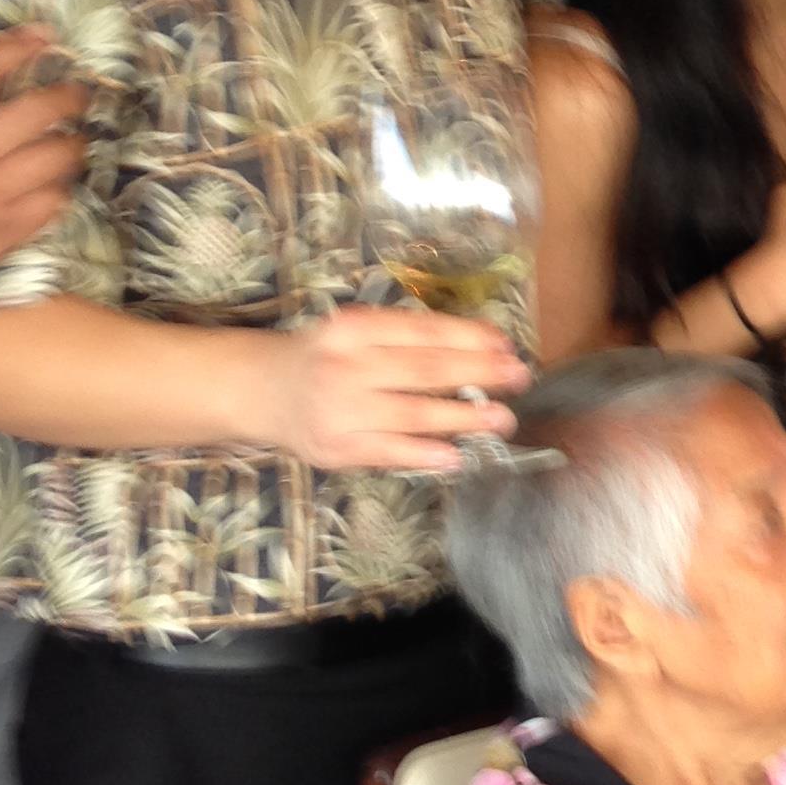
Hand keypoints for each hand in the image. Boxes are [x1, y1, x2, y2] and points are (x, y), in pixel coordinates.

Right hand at [0, 28, 87, 283]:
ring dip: (73, 143)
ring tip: (73, 139)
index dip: (19, 46)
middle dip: (68, 95)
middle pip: (41, 110)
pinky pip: (52, 203)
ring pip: (59, 157)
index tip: (41, 35)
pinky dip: (59, 189)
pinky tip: (55, 183)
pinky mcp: (2, 233)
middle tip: (77, 92)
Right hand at [253, 305, 528, 472]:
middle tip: (520, 377)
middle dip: (479, 372)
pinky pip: (389, 451)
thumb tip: (486, 346)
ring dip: (464, 417)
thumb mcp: (360, 332)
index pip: (424, 331)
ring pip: (413, 412)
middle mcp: (346, 364)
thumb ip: (409, 338)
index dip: (470, 337)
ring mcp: (340, 408)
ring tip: (502, 419)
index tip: (507, 344)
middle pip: (424, 369)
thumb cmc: (328, 357)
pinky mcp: (337, 447)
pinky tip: (456, 456)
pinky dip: (425, 454)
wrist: (265, 391)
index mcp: (356, 328)